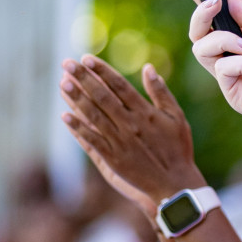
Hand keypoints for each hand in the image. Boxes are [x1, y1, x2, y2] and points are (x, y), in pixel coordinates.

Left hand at [59, 55, 203, 217]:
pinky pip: (91, 140)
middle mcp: (130, 124)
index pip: (119, 85)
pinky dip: (78, 128)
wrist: (175, 183)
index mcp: (146, 112)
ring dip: (77, 98)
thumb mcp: (177, 117)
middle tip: (67, 63)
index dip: (101, 71)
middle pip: (102, 96)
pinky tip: (65, 116)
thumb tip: (149, 68)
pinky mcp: (112, 158)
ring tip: (63, 83)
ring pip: (93, 115)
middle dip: (83, 78)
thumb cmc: (178, 149)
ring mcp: (120, 141)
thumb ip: (161, 93)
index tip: (86, 58)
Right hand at [179, 0, 241, 149]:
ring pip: (201, 48)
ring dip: (223, 39)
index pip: (214, 15)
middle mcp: (232, 55)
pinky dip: (238, 63)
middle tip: (217, 3)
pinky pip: (220, 69)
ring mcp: (231, 75)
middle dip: (201, 12)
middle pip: (198, 31)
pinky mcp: (233, 93)